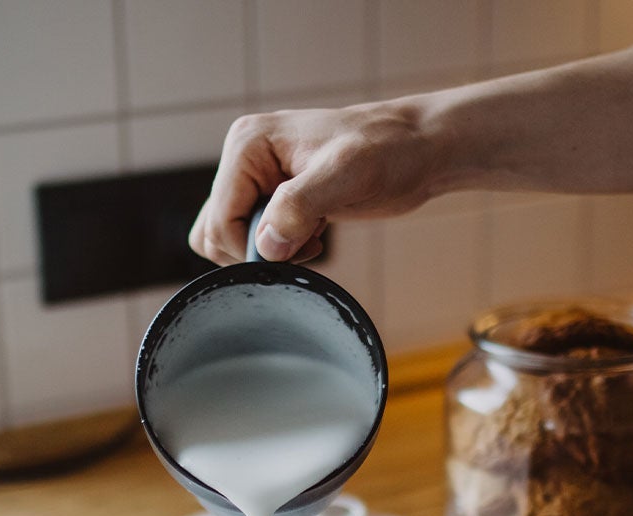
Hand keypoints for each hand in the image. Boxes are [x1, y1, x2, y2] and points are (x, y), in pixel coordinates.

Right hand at [189, 100, 443, 264]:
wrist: (417, 150)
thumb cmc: (387, 152)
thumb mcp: (345, 175)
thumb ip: (299, 207)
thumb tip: (266, 246)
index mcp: (248, 146)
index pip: (218, 221)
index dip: (251, 249)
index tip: (296, 247)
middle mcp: (244, 160)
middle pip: (215, 233)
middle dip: (257, 251)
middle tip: (303, 242)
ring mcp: (258, 180)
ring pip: (230, 239)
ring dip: (268, 253)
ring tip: (309, 238)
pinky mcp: (275, 198)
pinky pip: (255, 239)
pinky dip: (280, 250)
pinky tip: (314, 236)